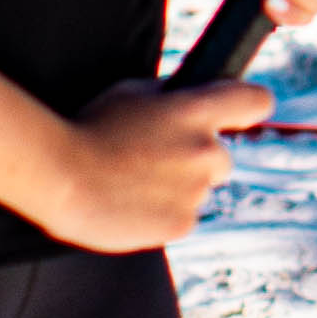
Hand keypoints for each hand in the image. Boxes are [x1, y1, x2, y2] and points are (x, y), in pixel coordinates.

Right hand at [43, 78, 269, 252]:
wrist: (60, 177)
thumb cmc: (89, 129)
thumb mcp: (131, 93)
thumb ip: (168, 96)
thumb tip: (185, 96)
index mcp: (197, 110)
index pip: (256, 101)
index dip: (250, 106)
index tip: (243, 113)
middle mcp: (206, 150)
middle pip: (223, 158)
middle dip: (198, 160)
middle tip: (156, 161)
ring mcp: (196, 190)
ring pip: (199, 190)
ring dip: (177, 189)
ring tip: (133, 185)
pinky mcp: (182, 224)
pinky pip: (181, 218)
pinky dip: (163, 215)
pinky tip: (132, 206)